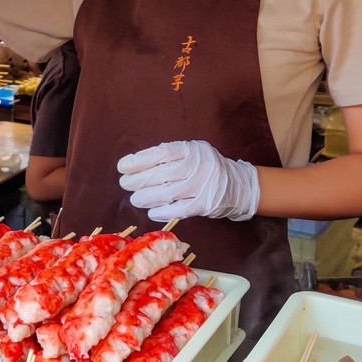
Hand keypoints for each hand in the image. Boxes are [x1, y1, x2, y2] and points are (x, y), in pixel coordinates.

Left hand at [116, 140, 259, 221]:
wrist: (238, 185)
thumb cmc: (206, 168)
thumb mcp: (192, 153)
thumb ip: (171, 156)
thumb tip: (137, 164)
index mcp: (191, 149)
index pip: (159, 154)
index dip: (138, 161)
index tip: (123, 166)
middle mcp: (197, 166)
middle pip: (160, 174)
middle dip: (137, 180)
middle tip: (125, 184)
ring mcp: (202, 186)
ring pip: (167, 193)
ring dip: (146, 198)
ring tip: (135, 199)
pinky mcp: (205, 204)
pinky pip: (179, 210)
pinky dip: (162, 212)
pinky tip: (151, 212)